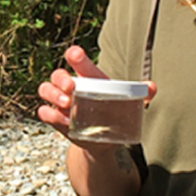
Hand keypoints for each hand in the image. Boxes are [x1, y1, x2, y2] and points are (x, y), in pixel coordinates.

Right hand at [37, 45, 154, 149]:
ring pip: (46, 89)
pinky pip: (44, 112)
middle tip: (71, 87)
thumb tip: (152, 87)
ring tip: (66, 103)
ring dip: (53, 94)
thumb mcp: (128, 104)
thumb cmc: (113, 113)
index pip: (78, 61)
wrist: (103, 140)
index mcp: (88, 78)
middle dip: (61, 78)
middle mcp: (70, 87)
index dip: (75, 56)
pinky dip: (49, 114)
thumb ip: (141, 94)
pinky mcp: (56, 119)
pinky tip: (61, 120)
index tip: (75, 54)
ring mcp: (60, 102)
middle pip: (57, 75)